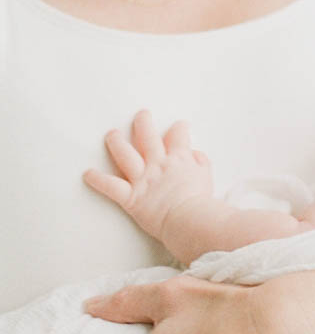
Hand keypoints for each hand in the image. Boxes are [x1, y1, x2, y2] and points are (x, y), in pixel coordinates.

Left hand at [83, 110, 212, 247]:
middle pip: (147, 135)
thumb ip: (200, 162)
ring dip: (116, 142)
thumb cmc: (201, 201)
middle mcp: (158, 164)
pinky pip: (110, 186)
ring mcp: (143, 179)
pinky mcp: (131, 197)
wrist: (190, 219)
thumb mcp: (207, 176)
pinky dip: (98, 180)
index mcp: (179, 159)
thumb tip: (194, 154)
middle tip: (141, 115)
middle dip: (143, 122)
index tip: (179, 126)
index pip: (178, 135)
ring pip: (125, 154)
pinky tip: (87, 174)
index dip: (179, 128)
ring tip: (111, 134)